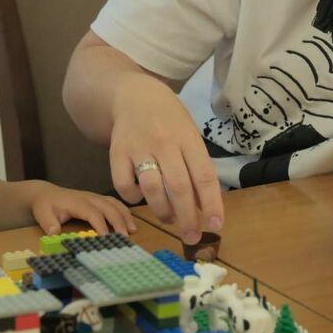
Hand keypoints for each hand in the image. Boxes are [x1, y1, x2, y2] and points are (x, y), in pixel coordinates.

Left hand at [29, 185, 137, 235]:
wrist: (45, 193)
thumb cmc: (45, 206)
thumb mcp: (42, 215)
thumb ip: (49, 224)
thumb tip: (54, 233)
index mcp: (76, 202)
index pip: (92, 213)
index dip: (100, 225)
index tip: (106, 239)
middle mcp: (88, 197)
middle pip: (107, 207)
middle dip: (118, 221)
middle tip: (125, 237)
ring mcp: (94, 197)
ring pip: (113, 203)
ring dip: (124, 215)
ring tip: (132, 230)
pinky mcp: (97, 199)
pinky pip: (113, 203)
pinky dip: (123, 211)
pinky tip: (129, 222)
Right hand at [108, 77, 223, 243]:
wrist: (133, 95)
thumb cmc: (169, 120)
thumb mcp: (189, 135)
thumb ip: (196, 166)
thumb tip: (205, 207)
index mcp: (188, 138)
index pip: (204, 175)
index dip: (212, 203)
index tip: (216, 225)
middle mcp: (164, 142)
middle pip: (179, 187)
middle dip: (188, 218)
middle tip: (192, 236)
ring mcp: (139, 147)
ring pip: (152, 189)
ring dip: (163, 211)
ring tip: (169, 218)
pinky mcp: (117, 153)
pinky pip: (124, 185)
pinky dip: (134, 198)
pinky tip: (141, 196)